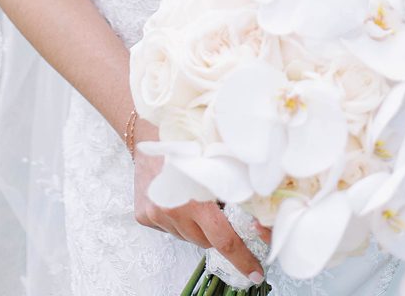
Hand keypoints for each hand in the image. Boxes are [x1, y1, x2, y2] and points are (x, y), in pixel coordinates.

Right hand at [132, 127, 264, 283]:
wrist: (151, 131)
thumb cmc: (192, 143)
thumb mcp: (219, 164)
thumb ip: (237, 190)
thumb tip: (260, 217)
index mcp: (195, 200)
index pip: (224, 240)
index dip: (242, 258)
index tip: (256, 273)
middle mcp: (172, 212)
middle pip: (206, 241)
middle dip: (218, 233)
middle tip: (223, 212)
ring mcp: (155, 216)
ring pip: (188, 236)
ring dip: (198, 225)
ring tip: (197, 198)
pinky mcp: (143, 216)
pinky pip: (170, 229)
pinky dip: (179, 219)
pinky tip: (179, 198)